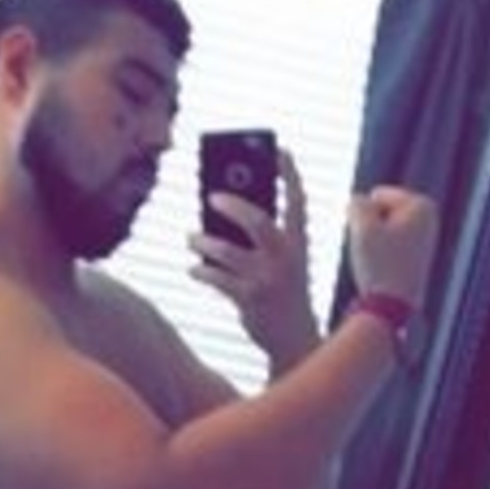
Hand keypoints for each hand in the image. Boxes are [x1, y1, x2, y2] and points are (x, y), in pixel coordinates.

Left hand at [187, 148, 319, 365]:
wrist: (295, 339)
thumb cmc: (284, 293)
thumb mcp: (286, 262)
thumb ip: (265, 237)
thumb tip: (222, 210)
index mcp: (299, 243)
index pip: (298, 201)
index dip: (290, 173)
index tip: (280, 148)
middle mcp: (285, 258)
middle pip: (258, 222)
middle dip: (233, 204)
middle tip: (211, 196)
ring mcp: (267, 279)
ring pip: (227, 251)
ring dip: (203, 240)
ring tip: (190, 236)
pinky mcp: (248, 300)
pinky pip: (216, 279)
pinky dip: (201, 271)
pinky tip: (193, 268)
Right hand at [347, 186, 438, 308]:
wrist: (392, 308)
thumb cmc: (380, 266)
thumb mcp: (362, 227)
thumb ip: (357, 203)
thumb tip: (358, 201)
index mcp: (422, 205)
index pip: (376, 196)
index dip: (367, 219)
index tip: (377, 243)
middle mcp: (429, 218)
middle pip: (380, 211)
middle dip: (370, 228)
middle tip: (377, 254)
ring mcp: (424, 238)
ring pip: (380, 229)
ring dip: (372, 243)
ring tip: (380, 264)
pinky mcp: (416, 256)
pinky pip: (385, 246)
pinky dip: (379, 255)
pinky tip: (383, 272)